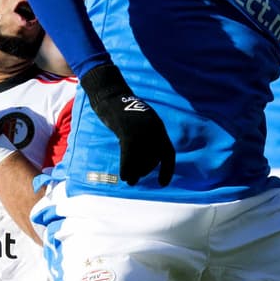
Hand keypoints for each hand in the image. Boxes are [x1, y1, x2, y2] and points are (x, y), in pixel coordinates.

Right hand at [79, 63, 174, 186]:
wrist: (111, 97)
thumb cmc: (123, 111)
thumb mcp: (141, 122)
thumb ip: (147, 136)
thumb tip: (146, 157)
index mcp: (158, 127)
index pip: (168, 153)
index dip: (167, 170)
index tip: (163, 183)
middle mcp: (153, 130)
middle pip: (153, 158)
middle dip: (145, 170)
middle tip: (137, 178)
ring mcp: (142, 131)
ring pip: (141, 159)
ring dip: (136, 173)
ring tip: (131, 181)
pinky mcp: (128, 132)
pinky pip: (130, 155)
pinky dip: (127, 168)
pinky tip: (124, 177)